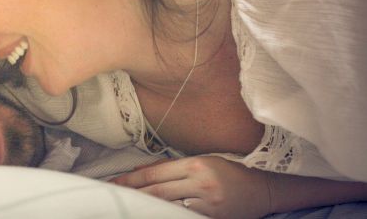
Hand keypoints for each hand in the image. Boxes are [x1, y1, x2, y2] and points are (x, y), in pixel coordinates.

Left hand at [112, 156, 270, 218]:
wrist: (261, 190)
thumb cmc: (228, 172)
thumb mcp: (200, 161)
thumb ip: (168, 166)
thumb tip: (138, 170)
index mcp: (195, 165)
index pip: (154, 174)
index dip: (130, 180)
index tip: (114, 183)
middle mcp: (201, 183)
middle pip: (157, 191)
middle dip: (132, 195)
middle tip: (113, 196)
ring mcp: (208, 204)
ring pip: (168, 207)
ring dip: (146, 207)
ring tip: (128, 207)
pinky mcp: (213, 218)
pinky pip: (183, 217)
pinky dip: (167, 215)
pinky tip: (153, 214)